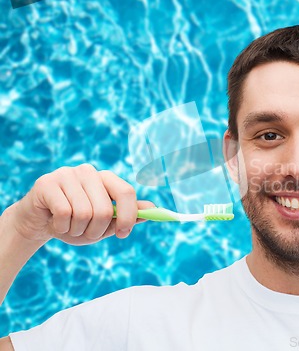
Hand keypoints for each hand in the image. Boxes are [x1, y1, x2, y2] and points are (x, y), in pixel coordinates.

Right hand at [10, 164, 153, 245]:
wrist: (39, 223)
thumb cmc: (76, 223)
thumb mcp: (105, 224)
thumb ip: (128, 216)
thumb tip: (153, 209)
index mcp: (106, 178)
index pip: (126, 191)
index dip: (129, 215)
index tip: (124, 234)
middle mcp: (88, 171)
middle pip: (104, 209)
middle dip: (96, 231)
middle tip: (85, 234)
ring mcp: (67, 174)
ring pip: (83, 213)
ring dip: (77, 231)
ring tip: (69, 227)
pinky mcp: (47, 183)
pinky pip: (63, 213)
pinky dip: (61, 227)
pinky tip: (55, 223)